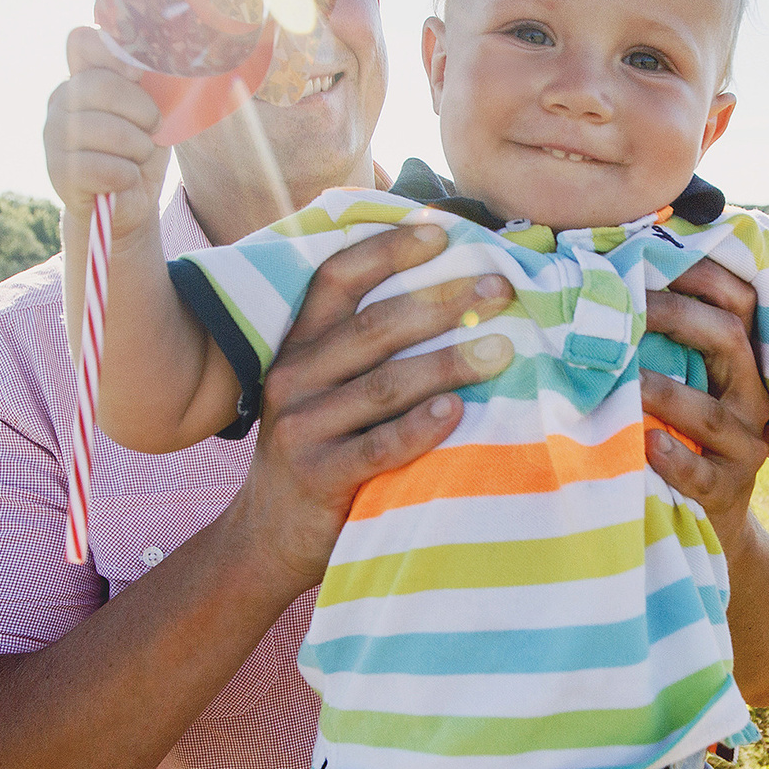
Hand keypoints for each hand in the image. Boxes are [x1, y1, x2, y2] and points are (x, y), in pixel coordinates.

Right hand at [43, 27, 173, 245]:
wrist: (126, 202)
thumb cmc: (140, 149)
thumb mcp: (151, 111)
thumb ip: (150, 83)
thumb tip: (167, 58)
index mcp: (83, 76)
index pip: (82, 41)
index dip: (112, 50)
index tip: (138, 72)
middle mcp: (61, 99)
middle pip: (100, 86)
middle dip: (141, 109)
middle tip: (154, 128)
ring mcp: (54, 134)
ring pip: (105, 130)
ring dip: (138, 147)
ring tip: (139, 156)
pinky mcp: (58, 171)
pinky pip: (103, 167)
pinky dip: (127, 175)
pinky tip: (127, 177)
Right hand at [229, 223, 517, 587]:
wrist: (267, 537)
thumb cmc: (318, 453)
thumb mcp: (321, 393)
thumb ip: (363, 353)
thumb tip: (452, 297)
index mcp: (298, 348)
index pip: (337, 281)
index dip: (386, 250)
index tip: (440, 230)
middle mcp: (294, 379)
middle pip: (374, 328)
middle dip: (442, 302)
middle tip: (500, 287)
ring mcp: (302, 429)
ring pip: (383, 384)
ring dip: (447, 362)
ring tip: (502, 348)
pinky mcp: (319, 477)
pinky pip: (378, 446)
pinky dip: (419, 427)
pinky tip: (457, 410)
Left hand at [640, 261, 768, 556]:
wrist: (708, 519)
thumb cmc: (679, 439)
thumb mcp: (682, 387)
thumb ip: (661, 344)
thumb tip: (604, 282)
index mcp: (740, 365)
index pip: (739, 303)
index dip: (704, 274)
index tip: (654, 252)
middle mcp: (751, 398)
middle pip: (729, 341)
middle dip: (678, 317)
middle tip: (626, 307)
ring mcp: (744, 448)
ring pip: (712, 413)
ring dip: (665, 392)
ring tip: (626, 383)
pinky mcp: (728, 492)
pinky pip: (704, 475)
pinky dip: (677, 460)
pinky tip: (647, 445)